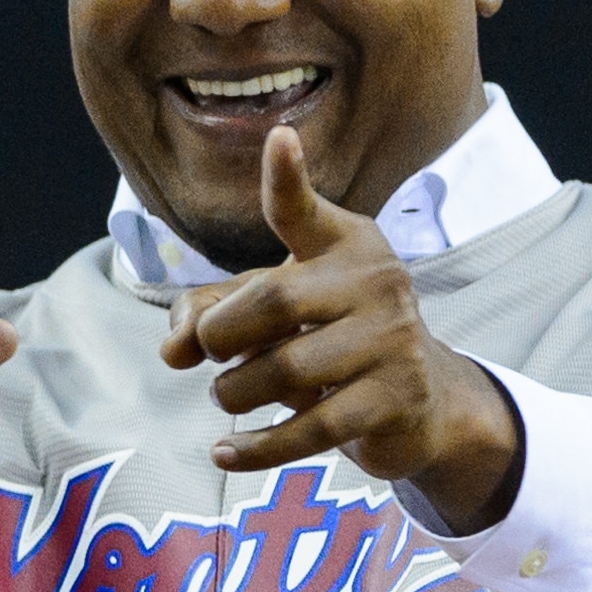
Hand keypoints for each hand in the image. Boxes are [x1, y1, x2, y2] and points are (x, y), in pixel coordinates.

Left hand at [159, 128, 522, 534]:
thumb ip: (209, 316)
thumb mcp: (271, 315)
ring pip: (286, 371)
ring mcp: (392, 341)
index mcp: (346, 244)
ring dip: (237, 392)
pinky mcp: (395, 400)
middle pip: (274, 302)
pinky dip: (256, 447)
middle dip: (223, 335)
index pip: (303, 210)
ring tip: (230, 395)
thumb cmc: (329, 342)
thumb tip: (171, 351)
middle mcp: (377, 281)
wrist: (420, 403)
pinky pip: (309, 429)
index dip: (287, 178)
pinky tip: (225, 452)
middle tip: (211, 356)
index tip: (280, 140)